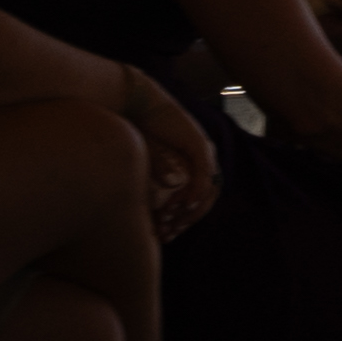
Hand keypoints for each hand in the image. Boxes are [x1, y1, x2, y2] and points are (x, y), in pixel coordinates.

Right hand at [117, 69, 220, 233]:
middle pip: (205, 200)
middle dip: (186, 220)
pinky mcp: (199, 144)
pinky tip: (184, 205)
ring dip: (190, 209)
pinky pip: (204, 173)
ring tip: (171, 222)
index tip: (166, 235)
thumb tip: (153, 215)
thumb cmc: (133, 135)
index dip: (183, 221)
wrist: (133, 105)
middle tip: (167, 234)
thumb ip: (151, 188)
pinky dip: (196, 191)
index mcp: (191, 166)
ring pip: (208, 190)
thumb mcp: (142, 168)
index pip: (196, 201)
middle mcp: (202, 160)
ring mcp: (203, 152)